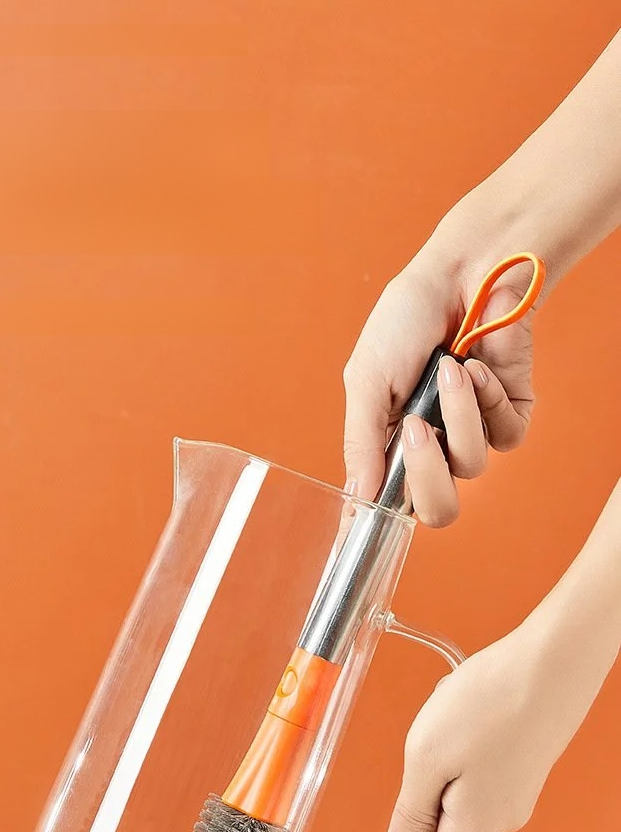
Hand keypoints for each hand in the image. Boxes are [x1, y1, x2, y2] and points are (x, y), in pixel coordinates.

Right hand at [343, 207, 536, 526]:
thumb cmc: (407, 318)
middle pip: (438, 509)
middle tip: (417, 429)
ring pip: (471, 466)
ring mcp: (471, 433)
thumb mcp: (366, 379)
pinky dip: (489, 400)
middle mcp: (433, 447)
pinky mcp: (510, 414)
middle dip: (427, 475)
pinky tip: (476, 366)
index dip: (382, 519)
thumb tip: (357, 496)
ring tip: (450, 367)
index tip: (366, 525)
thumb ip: (360, 441)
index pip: (389, 503)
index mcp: (391, 444)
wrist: (463, 272)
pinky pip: (505, 436)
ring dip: (460, 413)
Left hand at [359, 534, 619, 831]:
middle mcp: (498, 824)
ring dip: (433, 770)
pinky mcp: (518, 775)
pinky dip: (454, 755)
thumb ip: (410, 816)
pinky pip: (471, 782)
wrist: (555, 662)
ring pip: (453, 809)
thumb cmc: (493, 701)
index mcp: (473, 830)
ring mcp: (512, 799)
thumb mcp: (427, 757)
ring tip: (446, 725)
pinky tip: (463, 718)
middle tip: (417, 756)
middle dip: (412, 809)